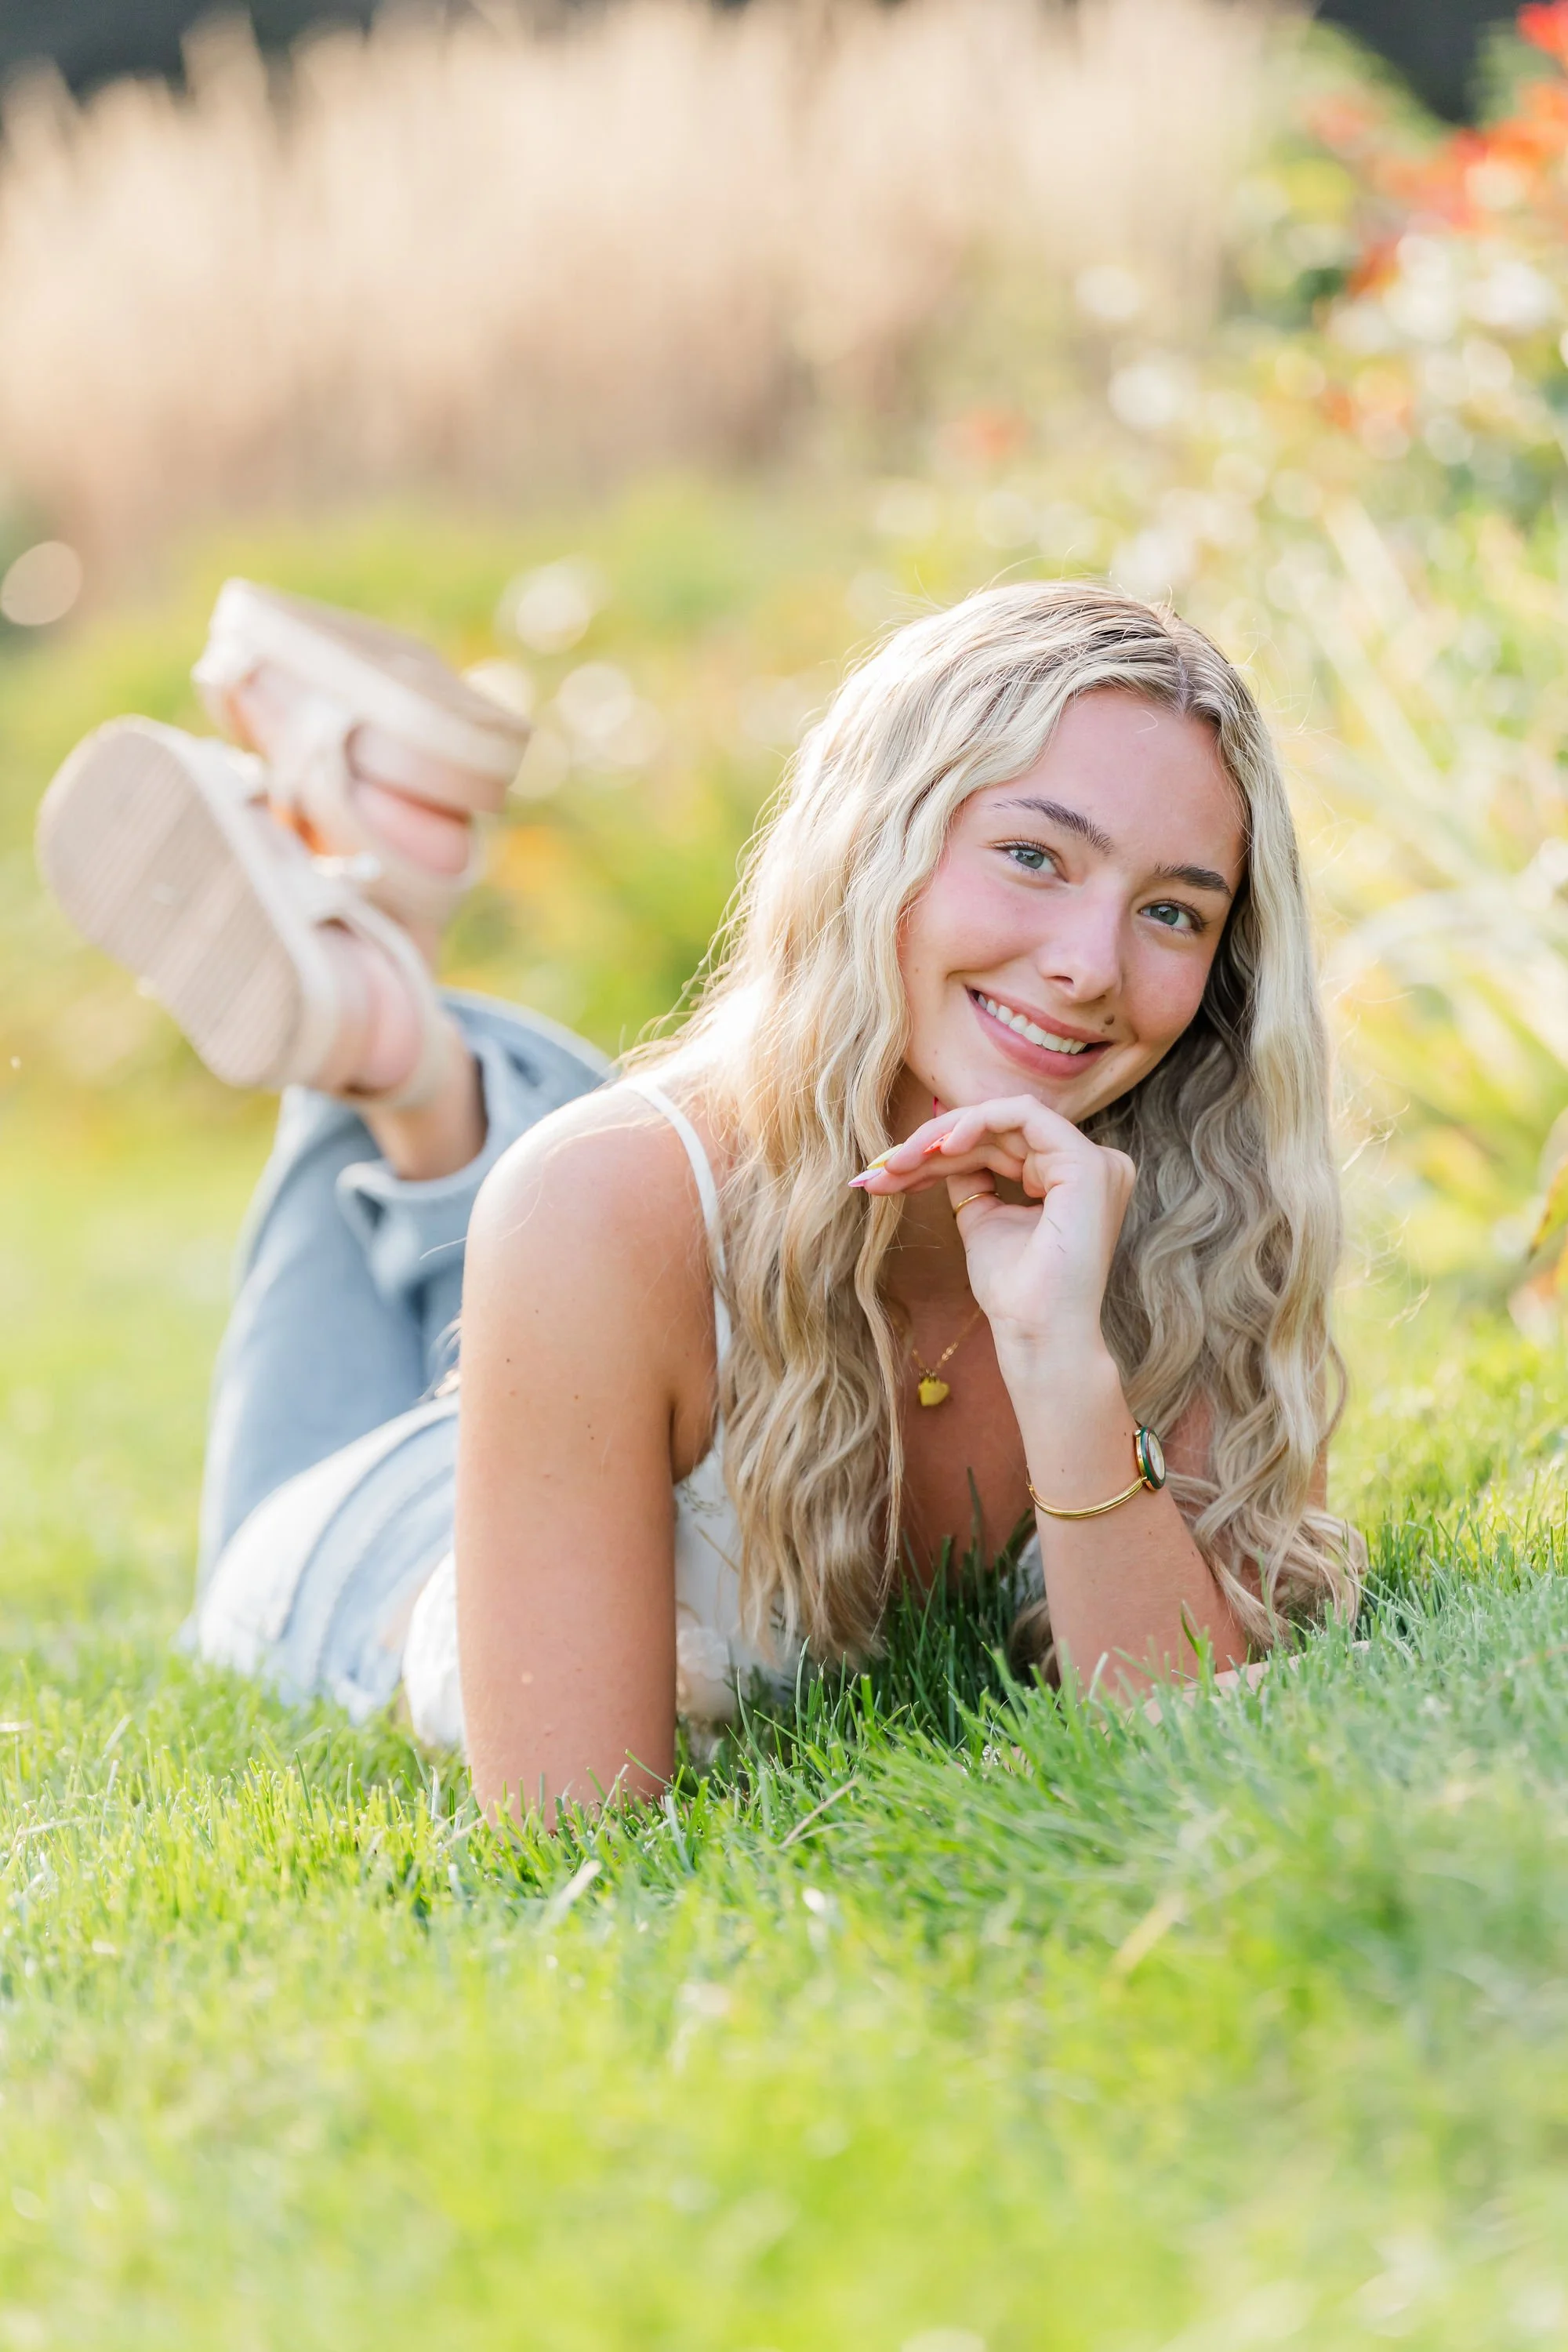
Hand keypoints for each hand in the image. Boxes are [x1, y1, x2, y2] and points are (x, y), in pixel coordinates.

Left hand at [853, 1096, 1135, 1367]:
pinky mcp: (1086, 1163)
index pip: (1001, 1145)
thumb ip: (973, 1181)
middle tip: (883, 1168)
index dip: (943, 1152)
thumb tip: (944, 1147)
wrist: (1036, 1332)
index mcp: (1072, 1180)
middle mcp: (1093, 1165)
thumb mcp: (985, 1221)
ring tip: (900, 1164)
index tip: (892, 1172)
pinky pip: (1023, 1114)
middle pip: (999, 1131)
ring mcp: (1095, 1162)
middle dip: (933, 1145)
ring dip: (943, 1137)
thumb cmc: (1015, 1292)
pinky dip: (977, 1122)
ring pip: (1003, 1118)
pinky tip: (943, 1147)